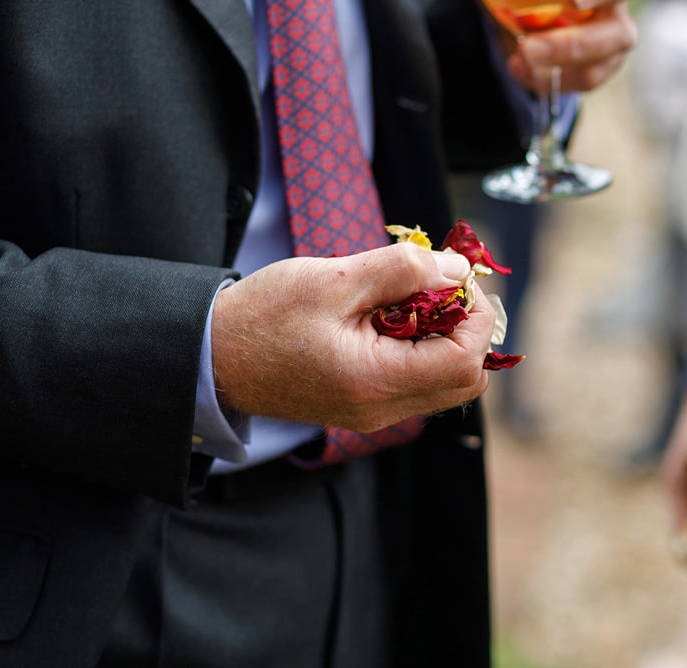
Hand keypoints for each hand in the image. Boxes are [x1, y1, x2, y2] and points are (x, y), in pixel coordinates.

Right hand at [211, 242, 493, 430]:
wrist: (211, 355)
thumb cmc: (265, 314)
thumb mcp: (334, 279)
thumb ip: (402, 271)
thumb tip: (458, 270)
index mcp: (375, 382)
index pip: (465, 361)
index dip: (475, 316)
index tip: (456, 277)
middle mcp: (380, 411)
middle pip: (464, 381)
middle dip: (467, 329)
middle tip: (441, 285)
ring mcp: (372, 415)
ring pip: (443, 385)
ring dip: (445, 340)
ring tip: (412, 297)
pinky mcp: (362, 408)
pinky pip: (415, 386)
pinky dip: (422, 351)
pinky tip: (393, 316)